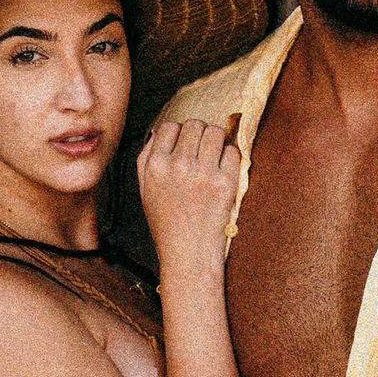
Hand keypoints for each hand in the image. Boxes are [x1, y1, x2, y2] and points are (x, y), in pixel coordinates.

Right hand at [138, 117, 240, 264]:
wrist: (188, 252)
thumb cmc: (167, 222)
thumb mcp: (144, 190)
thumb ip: (146, 158)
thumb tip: (159, 131)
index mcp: (155, 165)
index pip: (169, 126)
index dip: (178, 132)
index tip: (184, 144)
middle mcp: (179, 165)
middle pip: (194, 124)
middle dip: (199, 132)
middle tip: (202, 148)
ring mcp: (204, 173)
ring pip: (215, 132)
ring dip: (217, 139)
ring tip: (214, 154)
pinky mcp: (226, 183)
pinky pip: (233, 151)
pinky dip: (230, 156)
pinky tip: (223, 170)